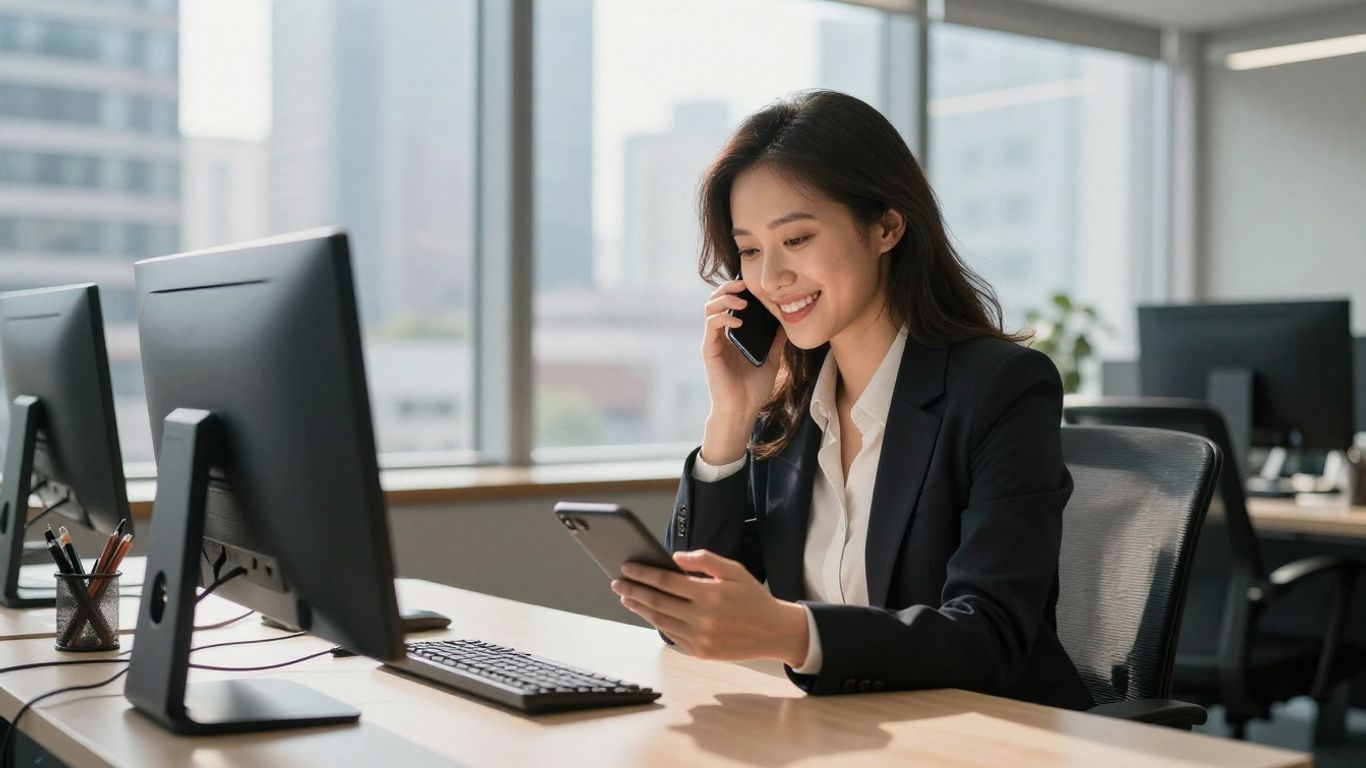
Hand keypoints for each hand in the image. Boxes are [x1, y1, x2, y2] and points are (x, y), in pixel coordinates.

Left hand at [612, 549, 808, 666]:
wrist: (773, 632)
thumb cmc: (752, 597)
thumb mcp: (734, 570)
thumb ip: (705, 560)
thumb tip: (675, 557)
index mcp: (710, 593)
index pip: (666, 581)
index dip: (643, 574)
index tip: (627, 568)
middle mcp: (703, 617)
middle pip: (657, 601)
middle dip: (633, 591)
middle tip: (617, 583)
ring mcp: (700, 637)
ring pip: (660, 620)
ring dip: (640, 608)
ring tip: (627, 598)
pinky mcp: (700, 652)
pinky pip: (672, 635)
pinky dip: (657, 623)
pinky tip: (649, 613)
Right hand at [700, 280, 786, 463]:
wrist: (743, 410)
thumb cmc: (754, 389)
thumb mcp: (771, 359)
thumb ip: (776, 341)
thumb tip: (787, 323)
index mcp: (732, 335)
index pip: (729, 303)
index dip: (736, 290)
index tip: (752, 284)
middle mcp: (720, 335)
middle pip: (715, 300)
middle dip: (728, 288)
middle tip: (744, 284)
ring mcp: (713, 341)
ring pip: (710, 308)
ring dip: (725, 299)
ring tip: (742, 301)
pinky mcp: (710, 349)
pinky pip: (711, 325)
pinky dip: (723, 317)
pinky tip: (738, 320)